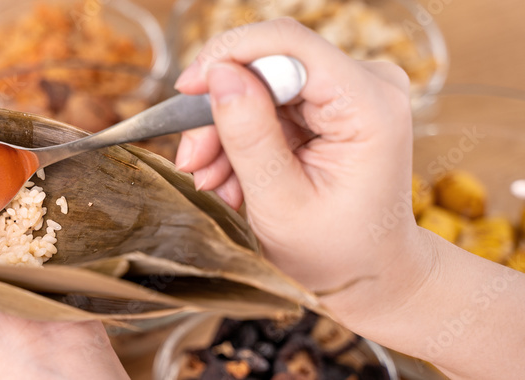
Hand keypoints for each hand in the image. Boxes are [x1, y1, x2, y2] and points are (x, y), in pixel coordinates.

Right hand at [172, 18, 428, 322]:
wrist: (370, 274)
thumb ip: (249, 136)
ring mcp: (349, 91)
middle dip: (220, 111)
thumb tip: (218, 74)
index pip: (289, 43)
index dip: (228, 55)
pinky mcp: (330, 103)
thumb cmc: (337, 251)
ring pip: (259, 84)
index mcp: (369, 105)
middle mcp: (367, 84)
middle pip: (268, 64)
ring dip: (224, 131)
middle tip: (192, 160)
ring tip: (211, 180)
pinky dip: (240, 137)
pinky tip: (230, 176)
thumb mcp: (281, 202)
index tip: (186, 90)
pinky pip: (266, 102)